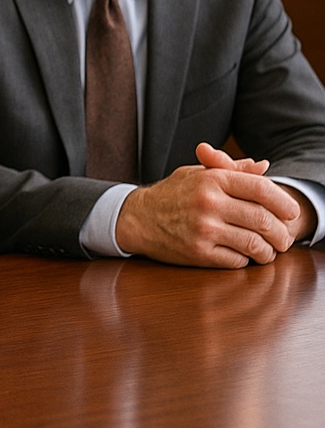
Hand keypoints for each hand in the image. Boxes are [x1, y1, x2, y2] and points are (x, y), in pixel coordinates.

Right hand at [115, 142, 300, 267]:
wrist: (136, 218)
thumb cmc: (170, 194)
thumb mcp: (198, 174)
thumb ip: (232, 170)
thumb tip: (263, 166)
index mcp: (211, 179)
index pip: (261, 189)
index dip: (284, 202)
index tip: (292, 212)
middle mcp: (208, 203)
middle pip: (263, 219)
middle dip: (281, 233)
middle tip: (284, 238)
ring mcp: (203, 229)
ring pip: (254, 244)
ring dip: (268, 251)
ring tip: (268, 250)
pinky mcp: (198, 252)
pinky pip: (237, 260)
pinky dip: (245, 260)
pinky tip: (242, 255)